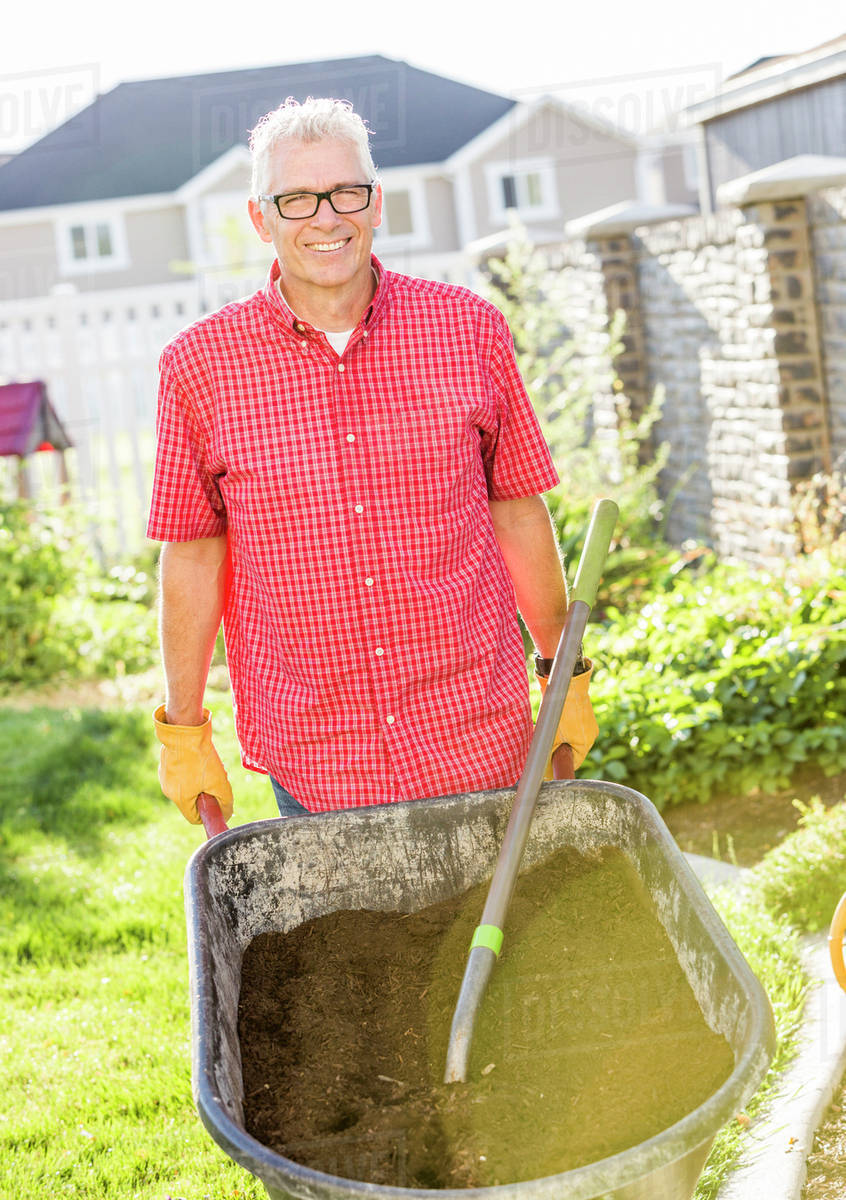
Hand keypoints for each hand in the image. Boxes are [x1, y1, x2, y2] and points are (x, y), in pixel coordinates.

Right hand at [153, 705, 233, 823]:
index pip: (194, 818)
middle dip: (204, 793)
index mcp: (179, 798)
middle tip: (213, 778)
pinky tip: (197, 756)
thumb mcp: (219, 782)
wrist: (185, 731)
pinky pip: (180, 773)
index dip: (208, 812)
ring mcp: (164, 775)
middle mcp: (168, 790)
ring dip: (198, 780)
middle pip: (190, 801)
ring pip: (186, 786)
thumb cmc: (201, 758)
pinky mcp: (165, 762)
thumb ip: (225, 801)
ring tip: (205, 764)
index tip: (217, 800)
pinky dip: (190, 769)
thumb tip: (226, 813)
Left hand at [537, 662, 598, 772]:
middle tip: (544, 743)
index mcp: (586, 743)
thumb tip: (541, 767)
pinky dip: (563, 727)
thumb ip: (547, 752)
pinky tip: (553, 720)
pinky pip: (574, 727)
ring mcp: (589, 724)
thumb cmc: (560, 710)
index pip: (573, 762)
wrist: (569, 683)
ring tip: (547, 729)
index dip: (559, 763)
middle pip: (572, 750)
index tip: (546, 760)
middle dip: (558, 749)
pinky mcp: (585, 714)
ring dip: (559, 737)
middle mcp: (591, 735)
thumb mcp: (550, 735)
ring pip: (571, 737)